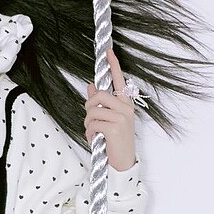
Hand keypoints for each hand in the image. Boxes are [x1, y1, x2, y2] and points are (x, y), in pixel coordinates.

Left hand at [85, 47, 136, 170]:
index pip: (119, 80)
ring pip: (93, 111)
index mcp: (125, 104)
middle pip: (99, 95)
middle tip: (90, 119)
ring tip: (95, 133)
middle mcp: (125, 108)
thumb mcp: (108, 119)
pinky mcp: (114, 128)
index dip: (113, 65)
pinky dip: (89, 133)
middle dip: (89, 106)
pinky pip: (92, 124)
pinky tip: (96, 139)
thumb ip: (100, 102)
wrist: (122, 162)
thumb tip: (90, 85)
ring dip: (88, 124)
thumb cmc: (115, 141)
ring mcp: (121, 118)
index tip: (107, 50)